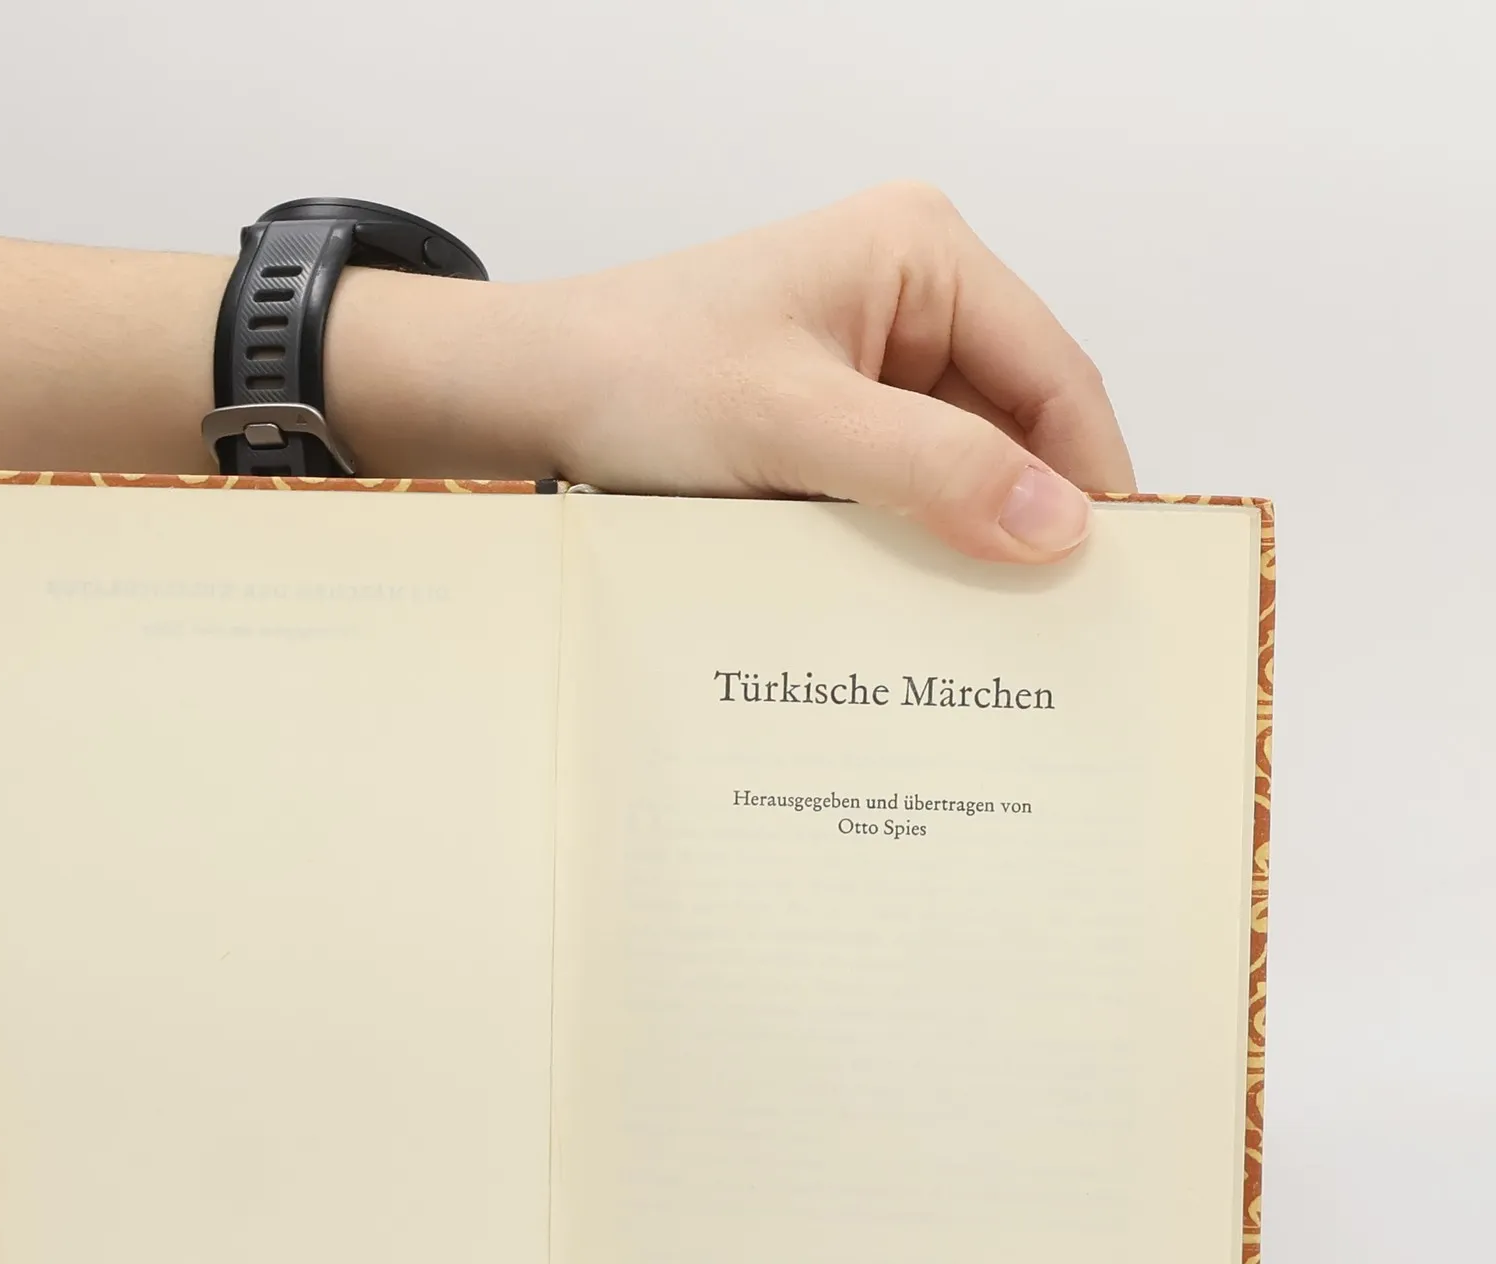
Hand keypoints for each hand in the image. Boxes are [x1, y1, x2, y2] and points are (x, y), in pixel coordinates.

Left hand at [329, 181, 1134, 562]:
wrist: (522, 396)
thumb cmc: (637, 377)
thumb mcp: (791, 425)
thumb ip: (929, 470)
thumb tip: (1061, 528)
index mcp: (922, 255)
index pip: (1055, 376)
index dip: (1090, 480)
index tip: (1108, 585)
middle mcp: (910, 299)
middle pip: (1016, 426)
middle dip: (1028, 521)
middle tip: (1051, 635)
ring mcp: (868, 364)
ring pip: (958, 469)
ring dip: (964, 544)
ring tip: (987, 641)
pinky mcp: (828, 423)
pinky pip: (899, 491)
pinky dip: (908, 547)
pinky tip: (912, 614)